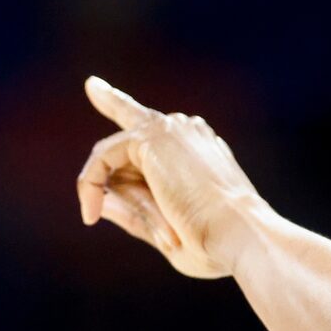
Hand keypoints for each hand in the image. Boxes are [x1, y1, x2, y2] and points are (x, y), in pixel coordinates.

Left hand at [74, 77, 269, 278]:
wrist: (239, 235)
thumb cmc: (213, 244)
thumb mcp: (166, 232)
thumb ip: (134, 213)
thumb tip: (102, 201)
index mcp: (199, 150)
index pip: (148, 126)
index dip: (117, 103)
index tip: (93, 87)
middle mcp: (187, 132)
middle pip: (127, 152)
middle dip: (121, 191)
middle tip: (152, 214)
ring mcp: (172, 129)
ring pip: (117, 161)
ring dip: (125, 203)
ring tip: (148, 228)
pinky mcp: (152, 136)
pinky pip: (103, 158)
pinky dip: (92, 185)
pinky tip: (91, 211)